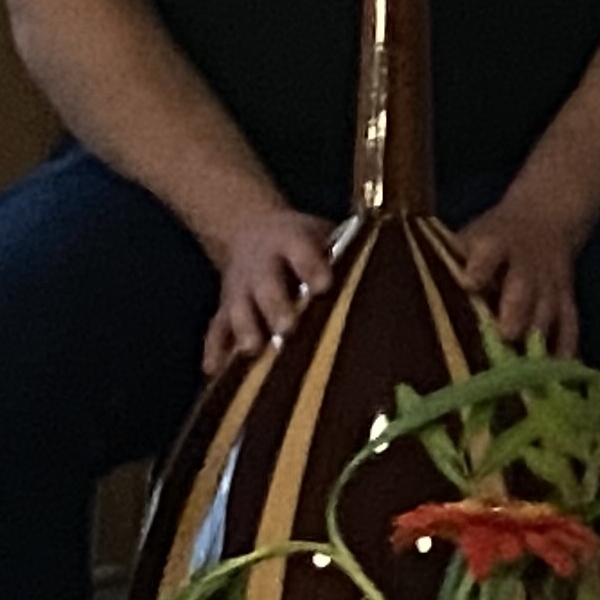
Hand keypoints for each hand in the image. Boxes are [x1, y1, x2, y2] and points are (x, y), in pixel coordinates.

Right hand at [201, 205, 336, 377]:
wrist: (249, 228)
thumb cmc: (302, 240)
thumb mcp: (321, 232)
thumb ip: (343, 250)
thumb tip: (385, 269)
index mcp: (290, 241)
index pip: (302, 253)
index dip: (312, 267)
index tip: (323, 285)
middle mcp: (261, 266)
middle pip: (267, 286)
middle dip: (276, 307)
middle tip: (288, 328)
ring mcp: (239, 288)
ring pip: (239, 309)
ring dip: (246, 330)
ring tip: (253, 350)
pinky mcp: (224, 308)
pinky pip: (216, 329)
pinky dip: (214, 349)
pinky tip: (214, 371)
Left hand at [454, 195, 588, 358]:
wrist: (546, 219)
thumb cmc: (492, 239)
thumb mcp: (470, 238)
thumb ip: (451, 263)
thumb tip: (411, 294)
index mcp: (495, 246)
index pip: (489, 255)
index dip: (480, 267)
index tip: (469, 283)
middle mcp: (526, 266)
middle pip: (523, 287)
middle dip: (516, 310)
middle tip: (506, 334)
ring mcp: (549, 284)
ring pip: (547, 310)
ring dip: (539, 336)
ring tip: (527, 366)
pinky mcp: (566, 300)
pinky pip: (569, 325)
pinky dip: (565, 349)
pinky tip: (559, 371)